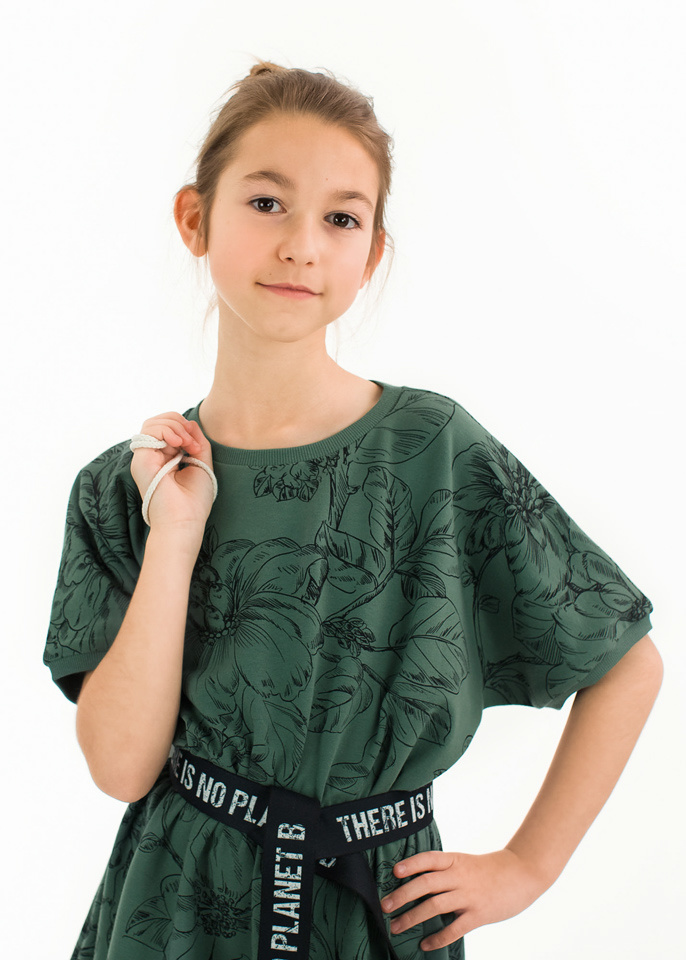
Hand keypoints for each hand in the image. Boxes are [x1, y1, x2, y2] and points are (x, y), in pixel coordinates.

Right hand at [130, 412, 214, 532]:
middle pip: (160, 422)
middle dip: (180, 424)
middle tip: (192, 444)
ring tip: (186, 443)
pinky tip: (178, 443)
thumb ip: (197, 441)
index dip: (185, 429)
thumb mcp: (201, 463)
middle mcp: (153, 457)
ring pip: (153, 423)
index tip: (197, 446)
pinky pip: (150, 431)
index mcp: (166, 458)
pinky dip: (167, 430)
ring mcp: (145, 458)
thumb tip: (190, 422)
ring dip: (174, 426)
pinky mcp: (141, 460)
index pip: (169, 429)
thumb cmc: (194, 500)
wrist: (184, 521)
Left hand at [380, 849, 549, 951]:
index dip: (411, 864)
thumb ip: (446, 871)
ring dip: (412, 917)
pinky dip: (438, 938)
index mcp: (455, 860)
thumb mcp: (466, 862)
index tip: (394, 871)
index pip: (429, 859)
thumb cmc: (490, 869)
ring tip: (395, 927)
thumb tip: (418, 883)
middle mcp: (459, 876)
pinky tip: (425, 944)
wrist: (522, 873)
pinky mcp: (478, 914)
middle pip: (426, 884)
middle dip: (403, 895)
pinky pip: (454, 928)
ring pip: (435, 906)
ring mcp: (469, 896)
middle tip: (385, 906)